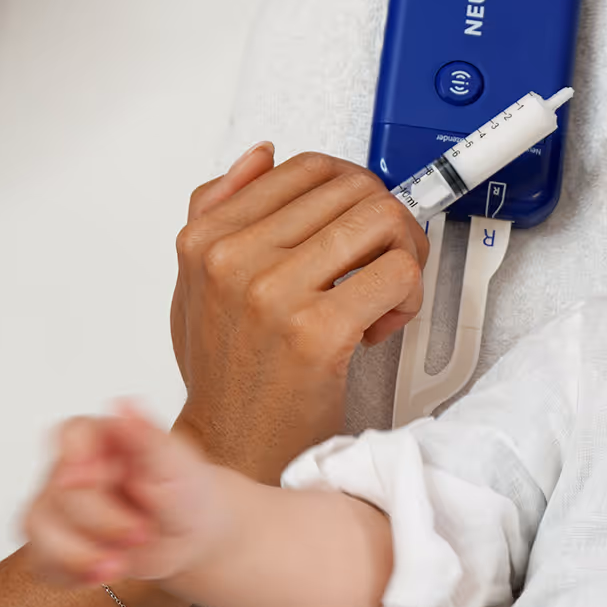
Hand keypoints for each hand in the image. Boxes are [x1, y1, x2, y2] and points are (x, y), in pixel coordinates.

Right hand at [24, 405, 225, 585]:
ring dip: (77, 554)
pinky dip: (69, 573)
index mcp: (101, 439)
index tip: (95, 480)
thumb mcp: (177, 464)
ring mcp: (58, 507)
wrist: (192, 533)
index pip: (70, 434)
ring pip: (37, 528)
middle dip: (100, 522)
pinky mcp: (55, 543)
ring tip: (119, 564)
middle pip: (57, 493)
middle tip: (140, 533)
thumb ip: (148, 436)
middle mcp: (71, 469)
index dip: (76, 459)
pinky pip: (40, 561)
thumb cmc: (184, 490)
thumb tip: (126, 402)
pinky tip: (102, 573)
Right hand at [170, 145, 428, 481]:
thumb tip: (260, 156)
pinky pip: (400, 273)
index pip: (310, 168)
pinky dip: (408, 297)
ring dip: (405, 255)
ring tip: (384, 293)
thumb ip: (219, 212)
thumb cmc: (227, 374)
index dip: (355, 192)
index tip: (361, 227)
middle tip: (384, 262)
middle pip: (356, 189)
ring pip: (385, 222)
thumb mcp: (198, 284)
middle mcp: (236, 259)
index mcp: (208, 239)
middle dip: (388, 223)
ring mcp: (276, 293)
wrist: (233, 449)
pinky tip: (380, 325)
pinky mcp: (318, 331)